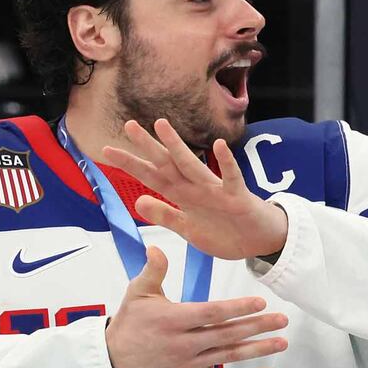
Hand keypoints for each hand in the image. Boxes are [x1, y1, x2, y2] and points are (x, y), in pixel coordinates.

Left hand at [103, 118, 288, 259]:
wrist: (261, 242)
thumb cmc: (227, 233)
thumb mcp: (189, 229)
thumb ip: (166, 215)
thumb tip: (137, 201)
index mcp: (184, 196)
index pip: (152, 177)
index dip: (131, 165)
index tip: (106, 151)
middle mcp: (197, 188)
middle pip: (168, 165)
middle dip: (148, 147)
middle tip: (128, 125)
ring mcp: (217, 191)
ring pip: (193, 166)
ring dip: (178, 146)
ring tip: (162, 125)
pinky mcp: (237, 197)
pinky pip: (231, 178)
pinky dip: (226, 163)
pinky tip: (219, 145)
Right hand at [105, 246, 287, 367]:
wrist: (115, 359)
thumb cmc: (130, 322)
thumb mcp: (137, 292)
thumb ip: (152, 270)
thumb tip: (156, 247)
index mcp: (172, 320)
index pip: (211, 314)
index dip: (236, 309)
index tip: (260, 302)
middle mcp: (183, 344)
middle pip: (226, 335)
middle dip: (257, 326)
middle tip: (281, 319)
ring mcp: (189, 364)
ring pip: (229, 357)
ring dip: (257, 350)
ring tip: (281, 341)